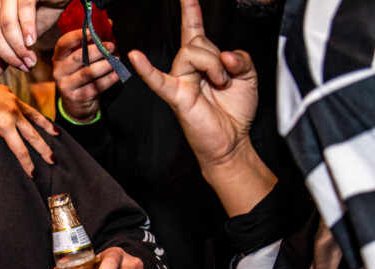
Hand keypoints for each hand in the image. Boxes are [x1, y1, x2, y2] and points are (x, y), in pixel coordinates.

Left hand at [0, 0, 71, 79]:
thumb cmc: (42, 10)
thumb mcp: (22, 37)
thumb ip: (3, 54)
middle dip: (9, 56)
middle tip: (25, 67)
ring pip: (7, 25)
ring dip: (20, 47)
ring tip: (32, 60)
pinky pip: (24, 10)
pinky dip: (28, 29)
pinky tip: (32, 42)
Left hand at [0, 65, 57, 175]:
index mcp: (4, 124)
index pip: (20, 149)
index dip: (27, 163)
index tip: (33, 174)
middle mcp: (13, 113)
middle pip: (32, 135)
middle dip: (43, 149)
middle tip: (53, 161)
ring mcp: (14, 102)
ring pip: (35, 118)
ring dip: (46, 128)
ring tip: (57, 136)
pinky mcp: (12, 95)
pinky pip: (28, 108)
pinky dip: (37, 115)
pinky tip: (43, 119)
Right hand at [52, 30, 118, 122]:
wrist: (77, 104)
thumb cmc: (81, 74)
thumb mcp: (82, 58)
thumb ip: (93, 42)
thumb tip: (110, 24)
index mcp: (58, 58)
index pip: (63, 44)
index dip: (76, 36)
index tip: (92, 32)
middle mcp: (59, 72)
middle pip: (78, 57)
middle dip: (97, 50)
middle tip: (111, 47)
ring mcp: (66, 86)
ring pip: (88, 72)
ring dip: (105, 65)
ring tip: (116, 61)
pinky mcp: (77, 98)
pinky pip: (95, 87)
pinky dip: (108, 79)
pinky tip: (117, 74)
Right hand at [127, 0, 258, 172]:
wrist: (232, 140)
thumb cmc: (235, 110)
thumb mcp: (249, 75)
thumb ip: (240, 57)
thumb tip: (224, 55)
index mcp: (203, 59)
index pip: (193, 28)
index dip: (190, 9)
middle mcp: (187, 67)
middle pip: (197, 41)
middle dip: (218, 56)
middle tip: (226, 79)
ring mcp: (179, 80)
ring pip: (192, 52)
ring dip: (214, 66)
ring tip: (219, 85)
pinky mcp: (176, 96)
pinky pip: (158, 80)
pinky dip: (146, 69)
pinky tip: (135, 57)